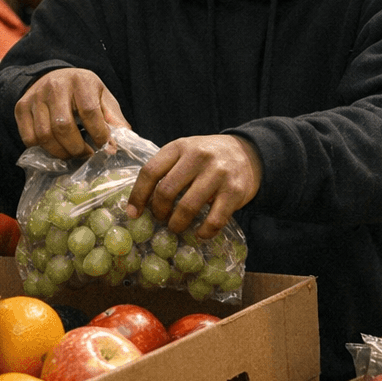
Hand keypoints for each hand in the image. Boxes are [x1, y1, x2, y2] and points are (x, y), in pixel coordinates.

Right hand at [14, 67, 129, 158]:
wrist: (55, 77)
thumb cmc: (84, 92)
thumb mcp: (103, 98)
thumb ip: (114, 120)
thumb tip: (118, 147)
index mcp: (81, 81)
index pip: (89, 111)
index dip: (98, 134)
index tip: (105, 147)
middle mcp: (55, 86)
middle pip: (63, 126)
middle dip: (77, 148)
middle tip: (86, 155)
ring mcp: (35, 97)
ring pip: (44, 135)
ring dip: (61, 152)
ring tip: (72, 154)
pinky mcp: (21, 107)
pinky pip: (29, 138)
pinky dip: (43, 149)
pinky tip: (55, 147)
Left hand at [128, 135, 261, 239]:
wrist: (248, 153)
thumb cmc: (208, 158)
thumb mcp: (185, 152)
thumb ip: (166, 169)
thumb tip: (139, 202)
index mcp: (180, 147)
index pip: (150, 171)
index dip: (138, 195)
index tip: (133, 213)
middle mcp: (198, 156)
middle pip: (166, 190)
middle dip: (159, 212)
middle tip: (161, 219)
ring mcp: (218, 173)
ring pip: (187, 207)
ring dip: (177, 224)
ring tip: (176, 227)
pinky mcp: (235, 191)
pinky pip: (214, 219)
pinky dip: (204, 232)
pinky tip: (200, 234)